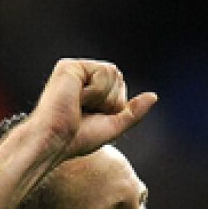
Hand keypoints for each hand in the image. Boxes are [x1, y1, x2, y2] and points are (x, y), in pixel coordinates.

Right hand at [30, 59, 158, 159]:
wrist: (53, 142)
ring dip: (102, 97)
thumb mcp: (113, 126)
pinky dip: (95, 92)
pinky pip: (102, 72)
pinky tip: (75, 99)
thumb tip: (154, 96)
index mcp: (89, 86)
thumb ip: (133, 112)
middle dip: (110, 100)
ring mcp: (74, 69)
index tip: (92, 117)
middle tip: (85, 112)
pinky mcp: (69, 66)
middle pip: (118, 77)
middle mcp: (81, 74)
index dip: (115, 105)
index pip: (119, 85)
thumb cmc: (76, 139)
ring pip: (112, 73)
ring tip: (79, 106)